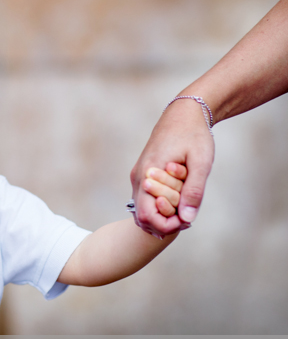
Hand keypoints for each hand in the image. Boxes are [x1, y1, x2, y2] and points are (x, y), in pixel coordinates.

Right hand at [130, 98, 214, 236]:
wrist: (183, 114)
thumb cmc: (194, 135)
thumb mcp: (200, 163)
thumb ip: (193, 191)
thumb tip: (187, 218)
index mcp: (148, 174)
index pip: (147, 215)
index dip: (166, 225)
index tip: (187, 220)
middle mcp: (138, 178)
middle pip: (143, 216)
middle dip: (166, 221)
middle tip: (189, 214)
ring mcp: (139, 176)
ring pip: (144, 208)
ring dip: (164, 214)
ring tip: (185, 206)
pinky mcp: (143, 175)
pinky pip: (147, 199)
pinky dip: (162, 205)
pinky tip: (179, 199)